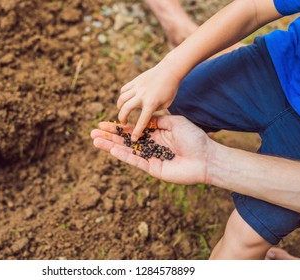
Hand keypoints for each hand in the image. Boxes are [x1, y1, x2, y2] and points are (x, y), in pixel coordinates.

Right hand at [90, 115, 212, 184]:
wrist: (207, 157)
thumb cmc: (194, 138)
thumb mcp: (175, 122)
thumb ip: (158, 120)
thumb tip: (143, 117)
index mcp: (155, 134)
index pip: (132, 130)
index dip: (118, 127)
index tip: (104, 123)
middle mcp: (150, 146)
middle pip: (125, 141)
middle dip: (109, 137)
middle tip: (92, 133)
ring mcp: (150, 158)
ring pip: (127, 151)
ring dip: (111, 146)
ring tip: (95, 141)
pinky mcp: (153, 168)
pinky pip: (135, 161)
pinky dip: (123, 155)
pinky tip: (111, 149)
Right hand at [117, 59, 180, 140]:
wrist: (169, 70)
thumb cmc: (170, 90)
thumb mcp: (165, 104)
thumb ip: (153, 111)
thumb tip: (143, 118)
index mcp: (152, 103)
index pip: (142, 121)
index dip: (136, 131)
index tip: (133, 139)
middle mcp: (142, 95)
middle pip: (126, 109)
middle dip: (122, 118)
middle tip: (123, 124)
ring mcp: (137, 87)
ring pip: (121, 99)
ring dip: (120, 107)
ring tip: (123, 112)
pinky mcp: (134, 81)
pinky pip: (123, 90)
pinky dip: (122, 97)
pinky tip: (125, 100)